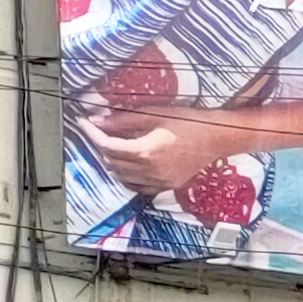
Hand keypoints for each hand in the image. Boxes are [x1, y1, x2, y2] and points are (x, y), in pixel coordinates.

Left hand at [86, 109, 258, 193]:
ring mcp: (160, 180)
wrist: (218, 137)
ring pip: (123, 176)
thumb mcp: (155, 114)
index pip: (108, 145)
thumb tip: (97, 120)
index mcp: (146, 150)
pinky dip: (128, 177)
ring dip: (113, 161)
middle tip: (100, 131)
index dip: (92, 133)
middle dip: (102, 145)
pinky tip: (129, 165)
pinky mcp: (168, 185)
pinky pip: (139, 186)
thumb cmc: (189, 122)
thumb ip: (123, 120)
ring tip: (115, 147)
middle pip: (113, 161)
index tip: (84, 123)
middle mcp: (151, 170)